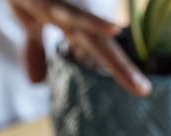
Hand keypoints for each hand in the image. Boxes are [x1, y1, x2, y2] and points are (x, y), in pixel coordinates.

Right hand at [8, 0, 152, 95]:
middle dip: (119, 66)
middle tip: (142, 91)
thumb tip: (36, 82)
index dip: (120, 69)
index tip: (142, 90)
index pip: (100, 51)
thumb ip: (35, 50)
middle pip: (99, 43)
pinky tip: (108, 28)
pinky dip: (89, 20)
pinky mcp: (47, 0)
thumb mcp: (28, 20)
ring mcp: (67, 2)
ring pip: (83, 22)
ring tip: (116, 36)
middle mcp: (76, 13)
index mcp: (74, 23)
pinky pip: (70, 10)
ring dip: (97, 29)